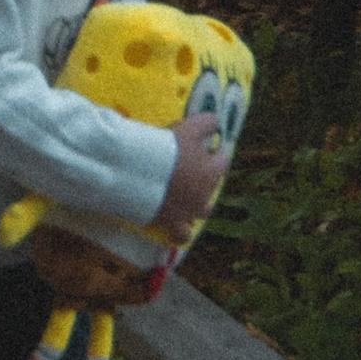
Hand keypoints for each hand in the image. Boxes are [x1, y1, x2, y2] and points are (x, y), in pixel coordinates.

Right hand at [158, 112, 223, 237]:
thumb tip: (216, 123)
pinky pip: (181, 236)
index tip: (205, 147)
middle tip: (189, 168)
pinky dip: (181, 232)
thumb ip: (207, 124)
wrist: (138, 171)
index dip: (214, 152)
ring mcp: (189, 212)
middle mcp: (204, 194)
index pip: (222, 161)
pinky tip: (175, 225)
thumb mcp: (190, 127)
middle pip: (212, 187)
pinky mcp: (172, 223)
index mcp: (211, 172)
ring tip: (184, 195)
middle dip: (205, 178)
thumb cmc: (167, 148)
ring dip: (196, 204)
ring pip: (201, 212)